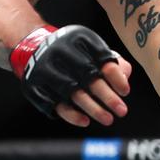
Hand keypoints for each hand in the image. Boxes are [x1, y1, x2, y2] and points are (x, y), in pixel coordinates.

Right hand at [11, 25, 131, 126]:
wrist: (34, 48)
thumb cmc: (75, 53)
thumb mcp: (94, 49)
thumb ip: (114, 62)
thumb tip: (125, 76)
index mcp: (79, 38)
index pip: (102, 59)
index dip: (116, 78)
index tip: (125, 92)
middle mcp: (60, 50)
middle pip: (88, 76)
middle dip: (107, 96)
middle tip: (122, 111)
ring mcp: (45, 68)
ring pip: (72, 92)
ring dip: (92, 108)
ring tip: (108, 119)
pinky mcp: (34, 85)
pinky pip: (55, 103)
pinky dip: (71, 115)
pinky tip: (85, 121)